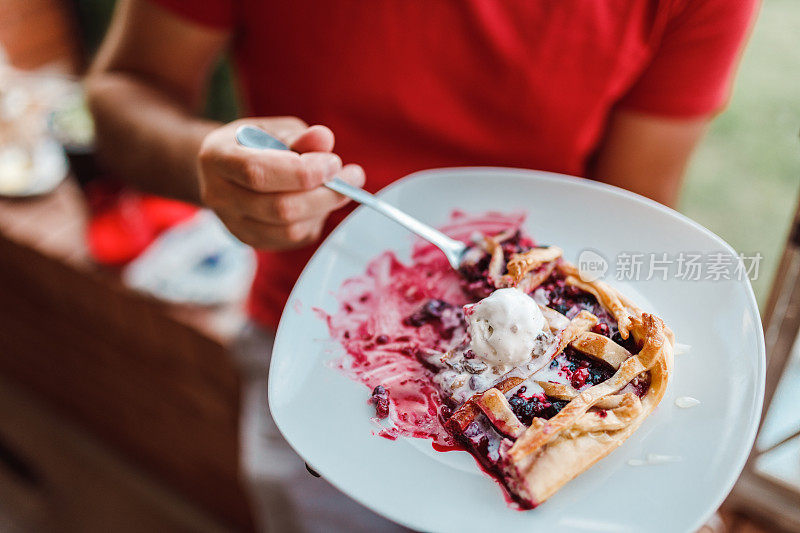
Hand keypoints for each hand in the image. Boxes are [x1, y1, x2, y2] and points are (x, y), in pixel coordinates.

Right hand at [198, 117, 364, 248]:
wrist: (226, 170)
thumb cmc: (255, 144)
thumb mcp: (273, 129)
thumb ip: (298, 136)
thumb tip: (324, 138)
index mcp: (216, 157)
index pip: (258, 172)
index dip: (302, 172)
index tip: (334, 162)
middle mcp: (218, 195)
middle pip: (278, 208)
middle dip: (324, 194)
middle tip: (353, 176)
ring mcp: (233, 224)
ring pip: (288, 229)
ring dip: (324, 209)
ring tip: (341, 188)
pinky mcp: (251, 241)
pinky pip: (292, 240)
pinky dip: (314, 221)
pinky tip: (320, 202)